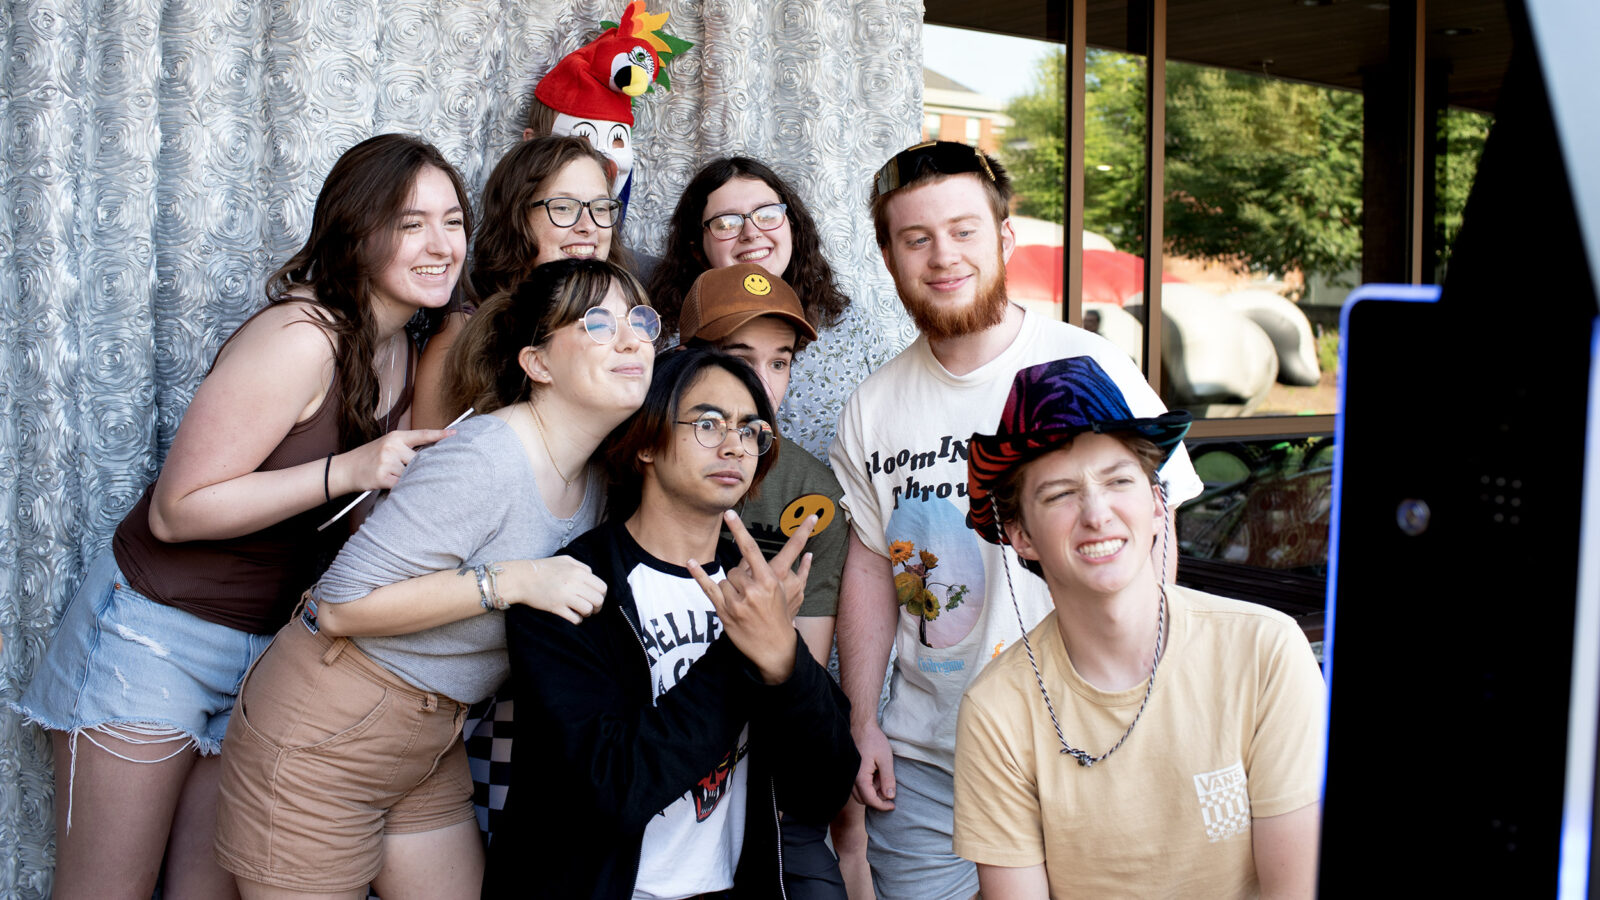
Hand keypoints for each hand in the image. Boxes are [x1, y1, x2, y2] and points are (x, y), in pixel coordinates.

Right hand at [333, 428, 454, 493]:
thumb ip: (406, 448)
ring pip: (411, 473)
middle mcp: (392, 447)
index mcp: (396, 437)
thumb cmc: (369, 458)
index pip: (422, 435)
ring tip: (391, 475)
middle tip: (405, 469)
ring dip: (406, 478)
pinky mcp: (383, 477)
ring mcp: (387, 461)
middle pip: (419, 460)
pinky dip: (400, 487)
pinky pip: (402, 484)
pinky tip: (389, 483)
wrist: (345, 469)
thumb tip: (429, 456)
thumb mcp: (387, 445)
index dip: (440, 435)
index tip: (455, 434)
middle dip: (416, 468)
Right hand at [498, 557, 606, 624]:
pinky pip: (575, 618)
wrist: (522, 578)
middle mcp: (574, 583)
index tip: (595, 598)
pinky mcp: (556, 607)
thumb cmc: (543, 568)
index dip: (601, 595)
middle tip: (591, 608)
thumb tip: (592, 576)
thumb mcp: (565, 560)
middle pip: (598, 599)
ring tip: (582, 612)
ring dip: (587, 613)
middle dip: (597, 606)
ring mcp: (565, 596)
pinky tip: (573, 616)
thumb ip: (582, 566)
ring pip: (589, 609)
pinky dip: (577, 620)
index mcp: (578, 571)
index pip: (602, 587)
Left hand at [688, 510, 814, 683]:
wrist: (774, 649)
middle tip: (750, 595)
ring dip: (731, 589)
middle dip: (740, 579)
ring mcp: (737, 602)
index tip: (729, 514)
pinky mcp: (724, 612)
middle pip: (735, 569)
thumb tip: (808, 554)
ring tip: (743, 604)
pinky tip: (690, 562)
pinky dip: (699, 575)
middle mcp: (753, 591)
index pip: (751, 550)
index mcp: (769, 582)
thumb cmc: (781, 617)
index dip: (740, 531)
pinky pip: (708, 588)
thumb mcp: (791, 592)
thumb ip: (796, 572)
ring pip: (725, 580)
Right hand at [851, 720, 896, 810]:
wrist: (861, 726)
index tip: (892, 806)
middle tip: (890, 794)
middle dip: (877, 800)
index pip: (870, 800)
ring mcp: (850, 775)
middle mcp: (851, 779)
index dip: (882, 806)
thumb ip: (888, 779)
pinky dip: (868, 785)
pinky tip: (876, 775)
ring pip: (859, 793)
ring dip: (872, 792)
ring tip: (883, 779)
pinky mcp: (851, 771)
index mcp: (860, 777)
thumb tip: (890, 796)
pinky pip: (858, 785)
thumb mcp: (885, 759)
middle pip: (863, 800)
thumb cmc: (873, 740)